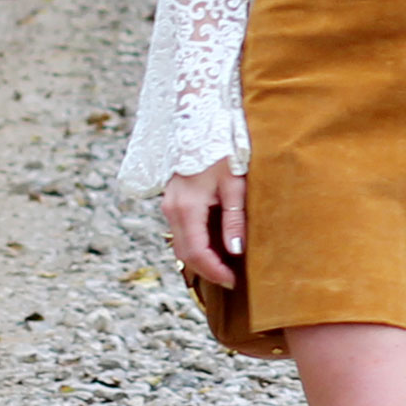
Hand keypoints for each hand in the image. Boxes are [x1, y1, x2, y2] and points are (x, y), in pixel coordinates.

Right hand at [162, 161, 246, 287]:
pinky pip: (181, 233)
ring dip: (200, 260)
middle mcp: (172, 209)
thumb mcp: (234, 184)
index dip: (214, 271)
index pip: (197, 253)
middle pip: (185, 254)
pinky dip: (195, 246)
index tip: (233, 281)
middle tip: (230, 280)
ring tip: (224, 268)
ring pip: (180, 245)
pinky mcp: (173, 202)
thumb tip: (236, 251)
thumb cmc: (221, 150)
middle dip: (206, 271)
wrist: (199, 124)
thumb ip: (234, 219)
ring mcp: (169, 205)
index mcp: (187, 208)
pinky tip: (214, 248)